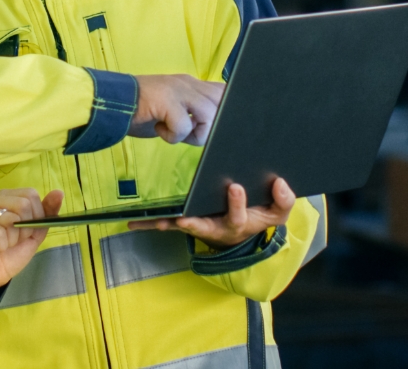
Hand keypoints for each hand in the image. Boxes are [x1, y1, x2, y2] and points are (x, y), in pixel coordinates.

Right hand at [0, 188, 63, 298]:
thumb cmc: (9, 255)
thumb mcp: (33, 234)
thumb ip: (46, 213)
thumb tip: (59, 192)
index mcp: (6, 196)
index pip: (30, 195)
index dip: (35, 217)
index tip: (25, 232)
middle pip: (23, 205)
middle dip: (23, 230)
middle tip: (11, 241)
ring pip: (11, 219)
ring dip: (12, 240)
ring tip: (0, 245)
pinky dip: (1, 246)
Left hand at [128, 177, 295, 247]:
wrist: (243, 231)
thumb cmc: (257, 216)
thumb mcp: (276, 212)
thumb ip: (283, 200)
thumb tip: (281, 183)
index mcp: (240, 222)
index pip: (240, 215)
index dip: (238, 204)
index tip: (236, 187)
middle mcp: (217, 228)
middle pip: (206, 227)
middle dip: (196, 223)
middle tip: (186, 219)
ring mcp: (200, 227)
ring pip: (182, 227)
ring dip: (167, 225)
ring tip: (151, 221)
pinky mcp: (186, 223)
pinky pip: (167, 224)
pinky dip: (150, 223)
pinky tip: (132, 222)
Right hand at [130, 74, 224, 145]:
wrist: (109, 102)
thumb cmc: (139, 111)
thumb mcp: (172, 108)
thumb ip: (192, 111)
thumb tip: (213, 127)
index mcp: (190, 83)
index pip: (224, 90)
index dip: (224, 110)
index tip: (206, 125)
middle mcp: (187, 83)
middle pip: (223, 102)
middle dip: (211, 125)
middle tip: (189, 132)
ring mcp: (178, 89)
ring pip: (209, 115)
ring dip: (193, 133)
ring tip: (173, 132)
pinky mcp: (167, 100)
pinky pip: (184, 126)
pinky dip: (173, 136)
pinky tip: (158, 129)